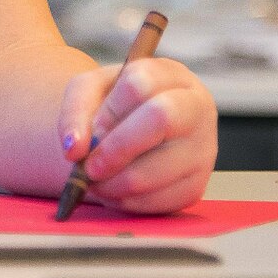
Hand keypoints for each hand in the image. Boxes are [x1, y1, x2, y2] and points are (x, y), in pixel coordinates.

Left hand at [57, 58, 216, 213]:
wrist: (128, 135)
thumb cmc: (112, 108)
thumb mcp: (88, 92)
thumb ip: (75, 112)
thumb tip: (75, 148)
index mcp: (170, 75)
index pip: (140, 83)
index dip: (110, 110)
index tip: (92, 131)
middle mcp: (196, 108)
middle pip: (161, 118)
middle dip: (117, 147)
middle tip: (90, 166)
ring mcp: (203, 148)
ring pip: (161, 167)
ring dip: (117, 182)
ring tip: (96, 181)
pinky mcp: (197, 186)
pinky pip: (164, 200)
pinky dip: (129, 202)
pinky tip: (113, 193)